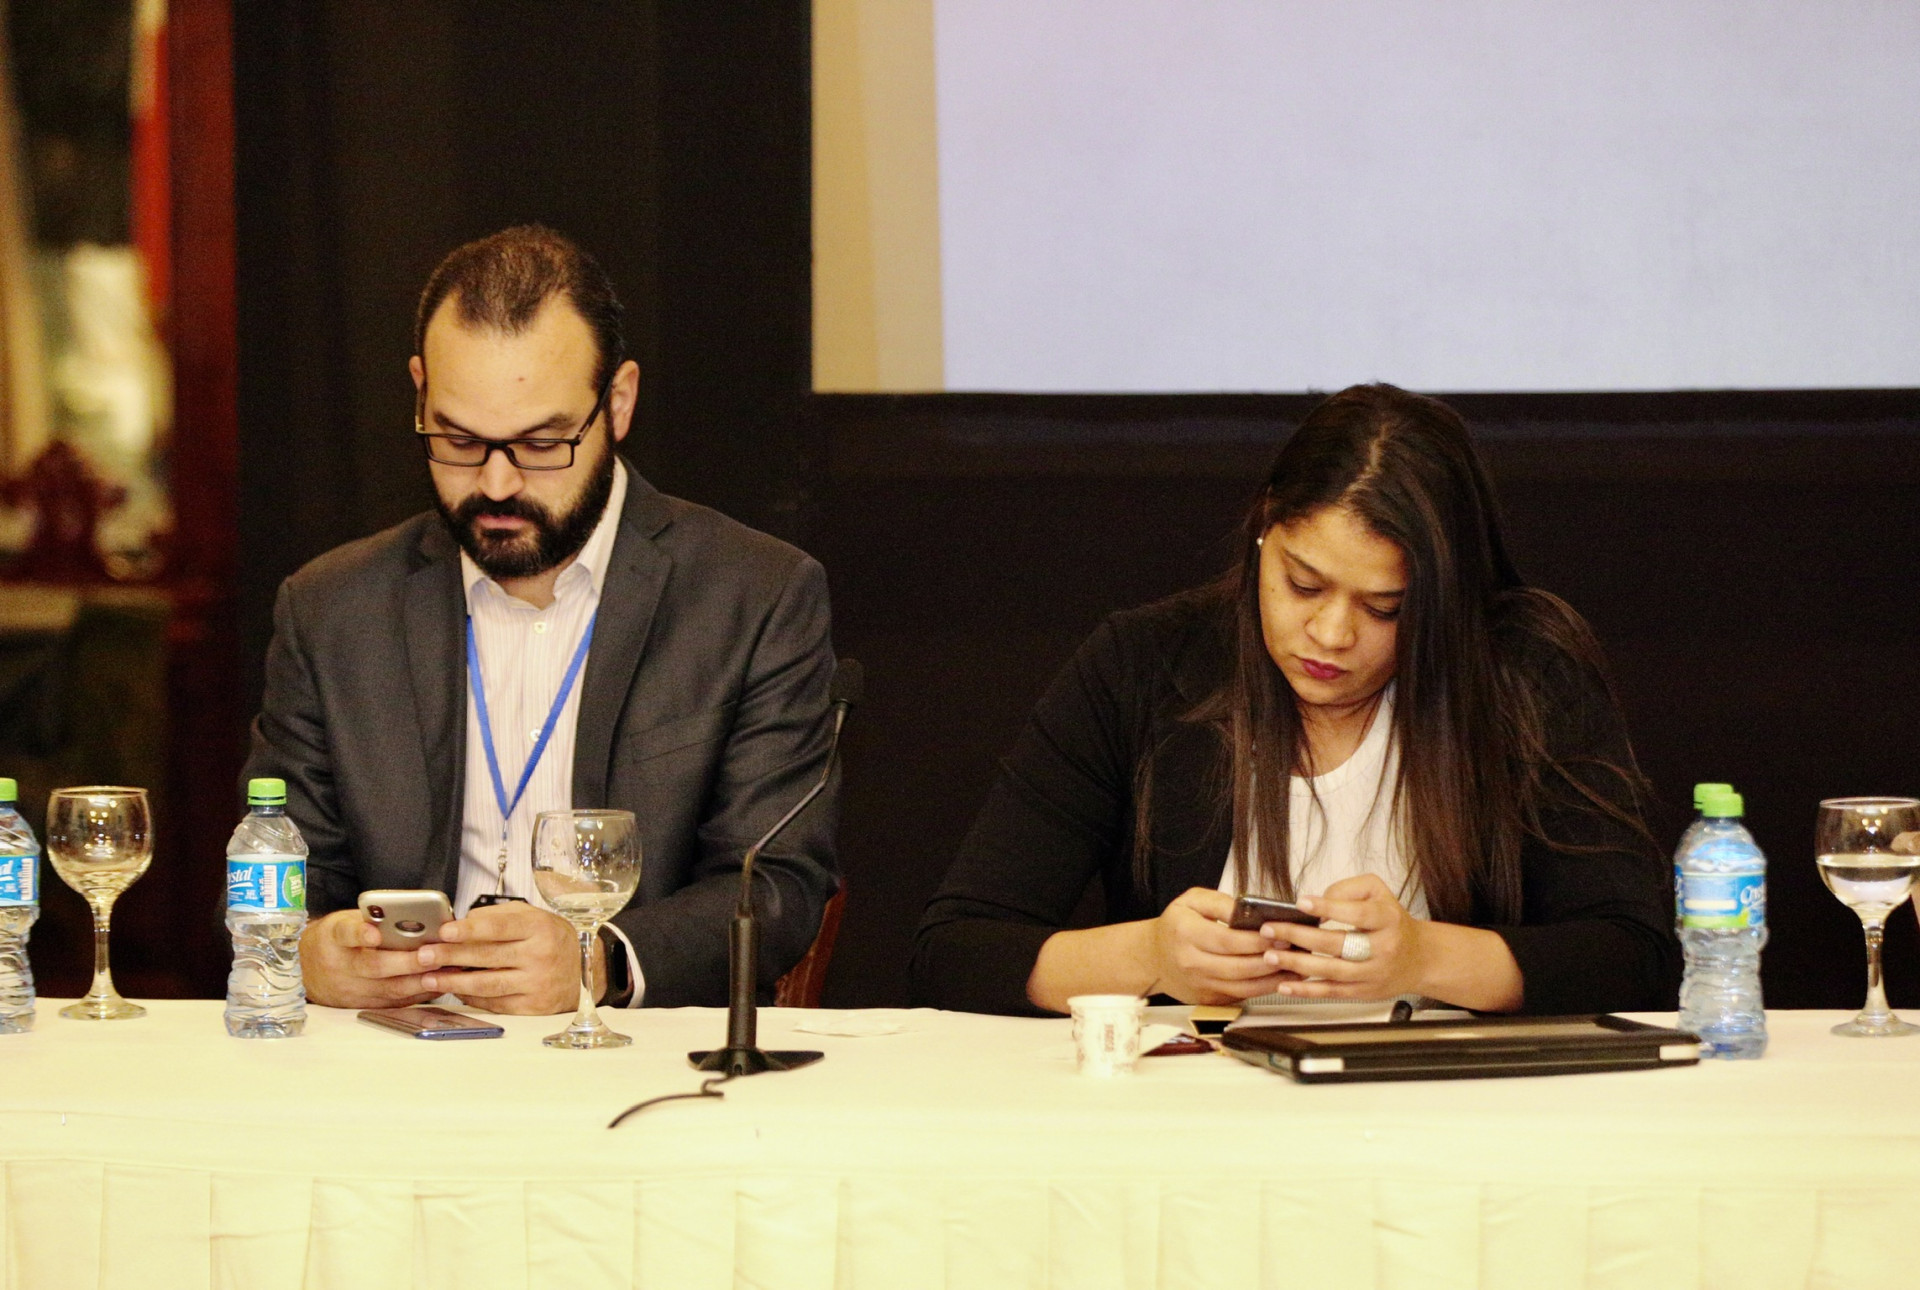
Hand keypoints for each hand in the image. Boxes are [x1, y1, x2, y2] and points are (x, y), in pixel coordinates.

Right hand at [299, 909, 438, 1008]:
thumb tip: (416, 915)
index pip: (345, 933)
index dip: (360, 934)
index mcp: (334, 937)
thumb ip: (373, 919)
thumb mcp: (344, 921)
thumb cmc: (336, 939)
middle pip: (373, 966)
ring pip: (388, 989)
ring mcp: (350, 989)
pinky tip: (438, 984)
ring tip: (444, 970)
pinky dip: (418, 994)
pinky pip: (393, 1002)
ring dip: (419, 981)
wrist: (303, 969)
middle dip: (405, 962)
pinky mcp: (362, 1005)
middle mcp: (340, 965)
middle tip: (431, 954)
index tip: (374, 933)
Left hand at [418, 901, 604, 1014]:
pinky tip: (456, 992)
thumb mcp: (534, 917)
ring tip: (430, 978)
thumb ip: (498, 917)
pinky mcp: (534, 1007)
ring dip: (454, 982)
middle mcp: (541, 956)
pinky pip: (496, 1003)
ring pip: (487, 984)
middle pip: (488, 957)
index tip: (444, 931)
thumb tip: (461, 924)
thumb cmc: (552, 939)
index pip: (499, 928)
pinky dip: (472, 997)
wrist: (588, 969)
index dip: (469, 930)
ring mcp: (538, 984)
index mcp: (539, 928)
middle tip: (424, 955)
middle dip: (451, 957)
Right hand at [1144, 887, 1300, 1004]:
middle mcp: (1192, 963)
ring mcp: (1201, 985)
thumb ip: (1220, 902)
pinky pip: (1241, 995)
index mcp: (1187, 934)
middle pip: (1239, 967)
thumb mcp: (1191, 901)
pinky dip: (1264, 988)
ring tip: (1297, 967)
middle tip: (1295, 950)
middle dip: (1271, 960)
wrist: (1153, 957)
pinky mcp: (1209, 999)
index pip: (1228, 941)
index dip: (1256, 940)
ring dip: (1274, 978)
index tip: (1280, 934)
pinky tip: (1281, 978)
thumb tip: (1249, 911)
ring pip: (1244, 986)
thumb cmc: (1176, 926)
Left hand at [1253, 873, 1427, 998]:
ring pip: (1332, 971)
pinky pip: (1332, 992)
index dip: (1329, 908)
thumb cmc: (1391, 921)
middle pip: (1338, 944)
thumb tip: (1318, 901)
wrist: (1419, 958)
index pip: (1357, 914)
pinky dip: (1307, 991)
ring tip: (1271, 954)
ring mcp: (1373, 973)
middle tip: (1270, 929)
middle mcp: (1383, 948)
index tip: (1301, 902)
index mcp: (1387, 919)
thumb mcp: (1377, 892)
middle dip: (1300, 936)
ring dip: (1298, 963)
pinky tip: (1285, 984)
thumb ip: (1347, 889)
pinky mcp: (1363, 992)